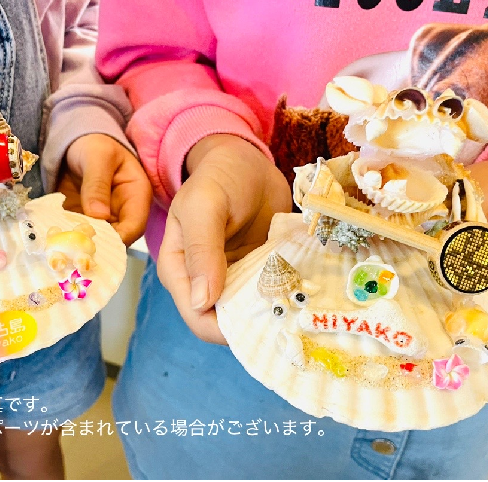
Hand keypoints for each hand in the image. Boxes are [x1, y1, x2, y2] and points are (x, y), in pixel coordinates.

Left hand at [59, 134, 151, 245]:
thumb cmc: (95, 144)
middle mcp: (123, 212)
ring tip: (63, 247)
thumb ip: (97, 183)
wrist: (77, 144)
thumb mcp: (98, 157)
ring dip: (81, 244)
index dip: (120, 238)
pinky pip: (79, 234)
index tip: (99, 243)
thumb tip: (98, 215)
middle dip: (98, 245)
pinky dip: (68, 238)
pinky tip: (54, 240)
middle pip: (117, 238)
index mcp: (136, 195)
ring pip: (97, 240)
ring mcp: (103, 219)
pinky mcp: (84, 221)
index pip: (135, 225)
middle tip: (76, 249)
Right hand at [158, 135, 291, 343]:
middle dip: (254, 324)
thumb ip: (202, 249)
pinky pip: (270, 295)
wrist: (246, 160)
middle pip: (225, 322)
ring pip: (251, 312)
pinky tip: (307, 293)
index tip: (262, 322)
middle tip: (290, 318)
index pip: (197, 315)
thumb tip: (201, 302)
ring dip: (274, 312)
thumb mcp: (204, 206)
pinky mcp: (257, 273)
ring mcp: (232, 278)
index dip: (225, 328)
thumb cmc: (218, 177)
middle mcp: (203, 280)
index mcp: (180, 269)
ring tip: (304, 308)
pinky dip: (286, 296)